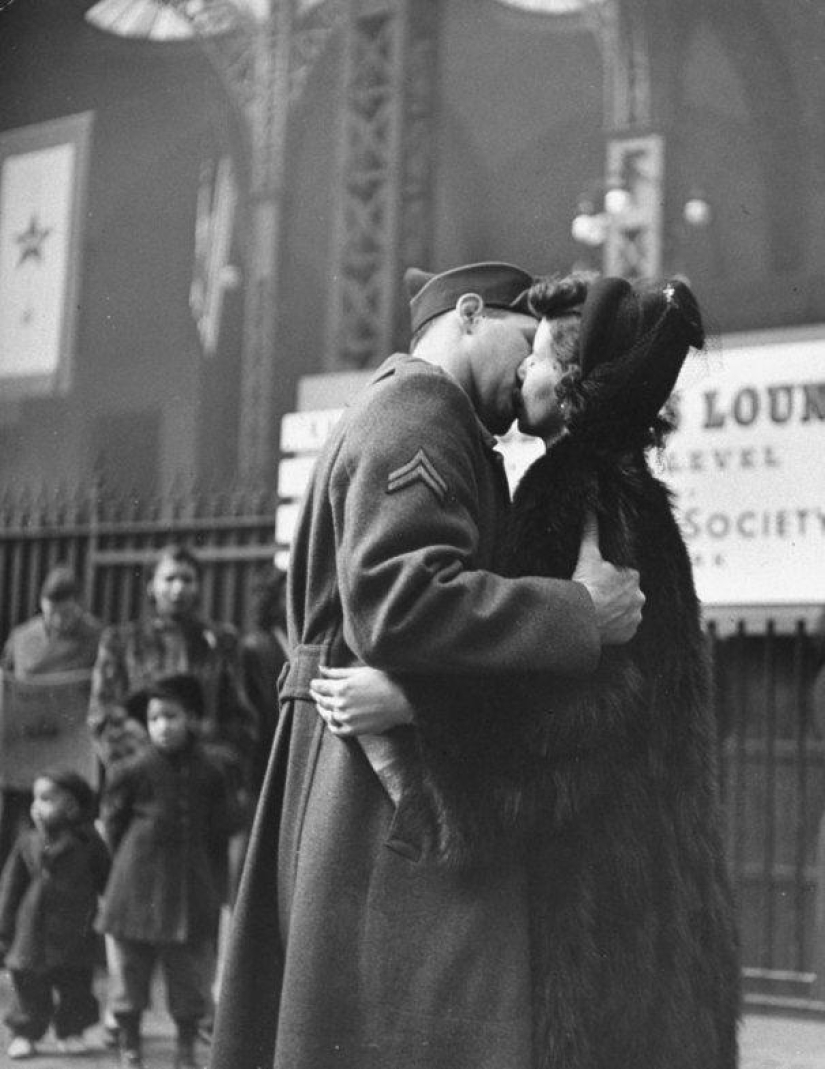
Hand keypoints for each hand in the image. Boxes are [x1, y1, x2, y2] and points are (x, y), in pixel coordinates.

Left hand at [309, 665, 413, 736]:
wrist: (402, 700)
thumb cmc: (384, 681)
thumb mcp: (360, 671)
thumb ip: (337, 672)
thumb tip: (321, 669)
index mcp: (341, 687)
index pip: (319, 686)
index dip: (314, 684)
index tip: (313, 683)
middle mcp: (340, 704)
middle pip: (321, 700)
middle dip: (317, 695)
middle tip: (315, 692)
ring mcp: (347, 718)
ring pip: (327, 715)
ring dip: (322, 709)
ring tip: (322, 705)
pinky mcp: (354, 730)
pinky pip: (336, 730)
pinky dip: (331, 724)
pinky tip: (332, 719)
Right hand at [572, 513, 644, 645]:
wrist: (582, 618)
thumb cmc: (586, 585)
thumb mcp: (587, 555)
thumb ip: (591, 533)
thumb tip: (591, 512)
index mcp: (633, 576)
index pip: (625, 575)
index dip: (611, 578)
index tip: (598, 582)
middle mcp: (640, 597)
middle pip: (627, 594)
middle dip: (615, 595)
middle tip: (596, 596)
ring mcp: (635, 617)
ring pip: (626, 611)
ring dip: (616, 611)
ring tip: (597, 610)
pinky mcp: (629, 634)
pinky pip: (624, 628)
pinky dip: (615, 626)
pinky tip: (602, 623)